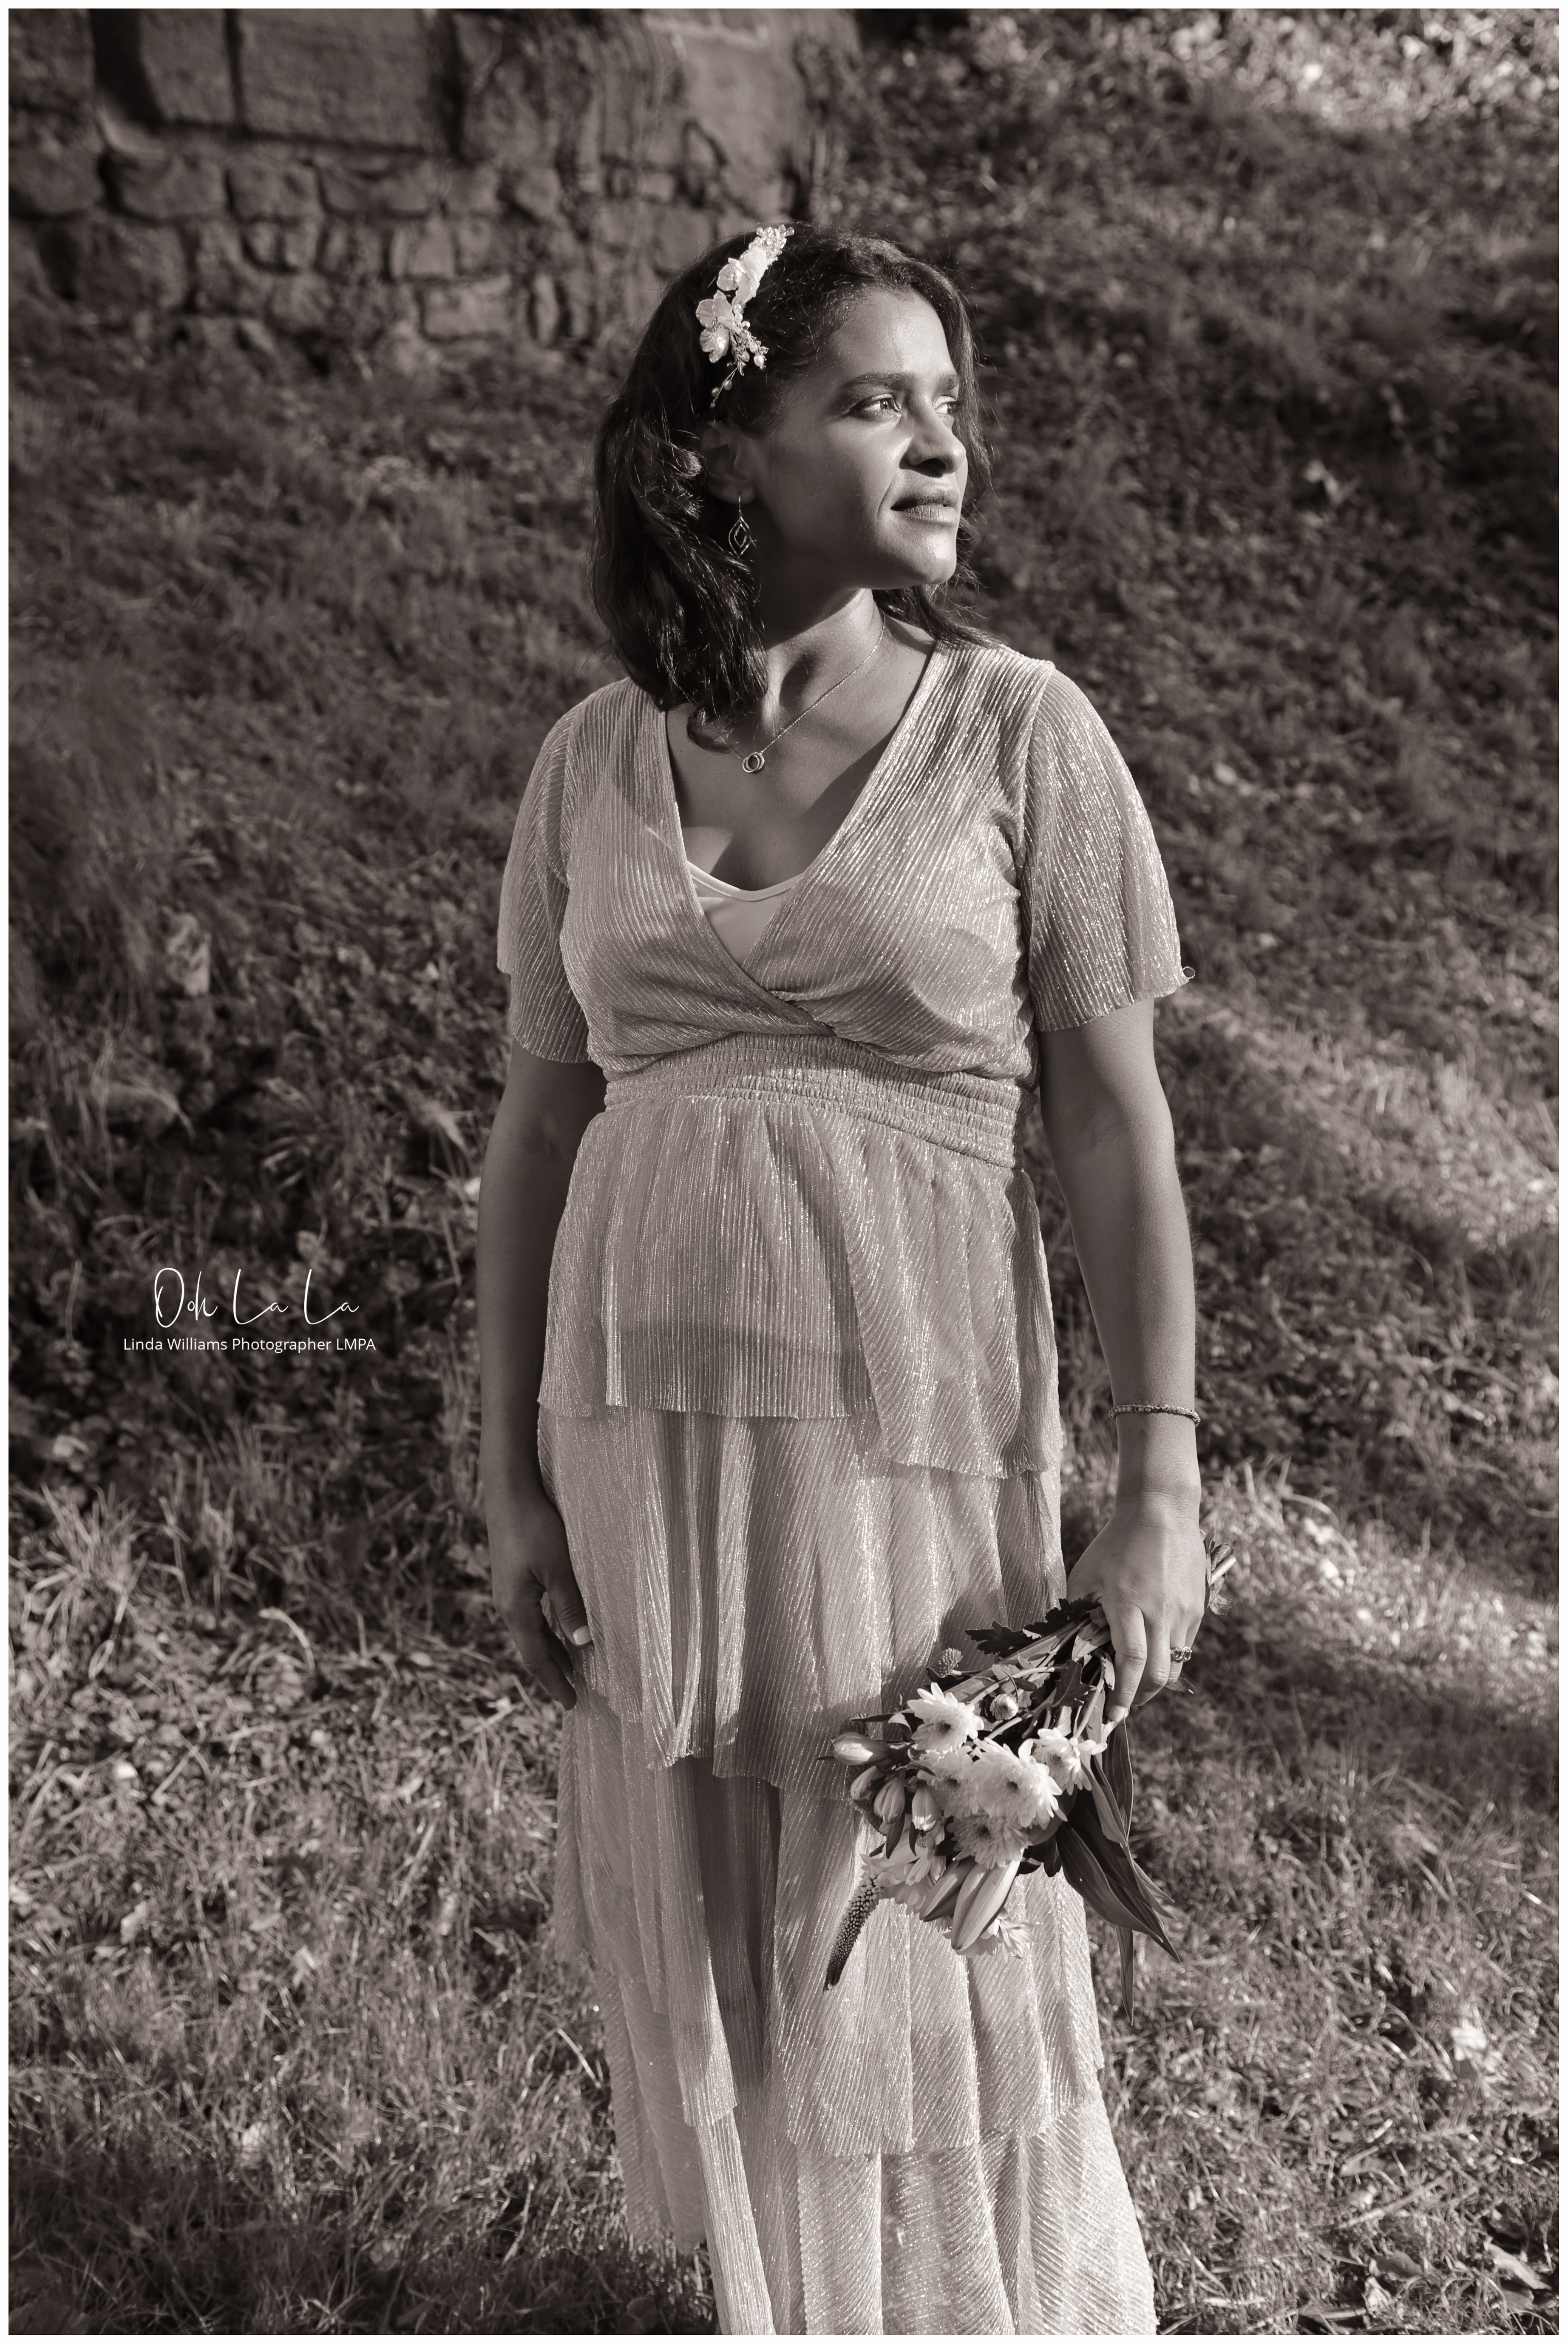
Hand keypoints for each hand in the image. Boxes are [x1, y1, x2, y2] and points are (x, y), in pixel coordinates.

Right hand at [486, 1485, 591, 1709]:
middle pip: (532, 1649)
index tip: (572, 1703)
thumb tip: (583, 1643)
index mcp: (516, 1609)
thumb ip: (570, 1606)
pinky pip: (531, 1614)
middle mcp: (508, 1605)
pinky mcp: (513, 1576)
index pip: (537, 1658)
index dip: (555, 1682)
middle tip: (574, 1693)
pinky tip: (560, 1627)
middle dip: (554, 1672)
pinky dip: (547, 1629)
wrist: (508, 1492)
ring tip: (572, 1667)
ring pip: (532, 1632)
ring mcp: (509, 1591)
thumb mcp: (558, 1569)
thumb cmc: (534, 1527)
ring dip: (551, 1651)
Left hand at [1065, 1500, 1206, 1725]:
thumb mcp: (1086, 1574)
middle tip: (1124, 1704)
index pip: (1132, 1663)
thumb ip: (1079, 1611)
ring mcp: (1184, 1612)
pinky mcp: (1198, 1607)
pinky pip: (1185, 1644)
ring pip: (1176, 1662)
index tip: (1113, 1718)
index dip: (1122, 1695)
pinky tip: (1154, 1648)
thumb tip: (1074, 1644)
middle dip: (1140, 1697)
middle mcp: (1161, 1613)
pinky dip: (1169, 1654)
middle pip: (1159, 1674)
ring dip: (1156, 1678)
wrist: (1162, 1512)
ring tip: (1137, 1677)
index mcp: (1129, 1604)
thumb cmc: (1116, 1543)